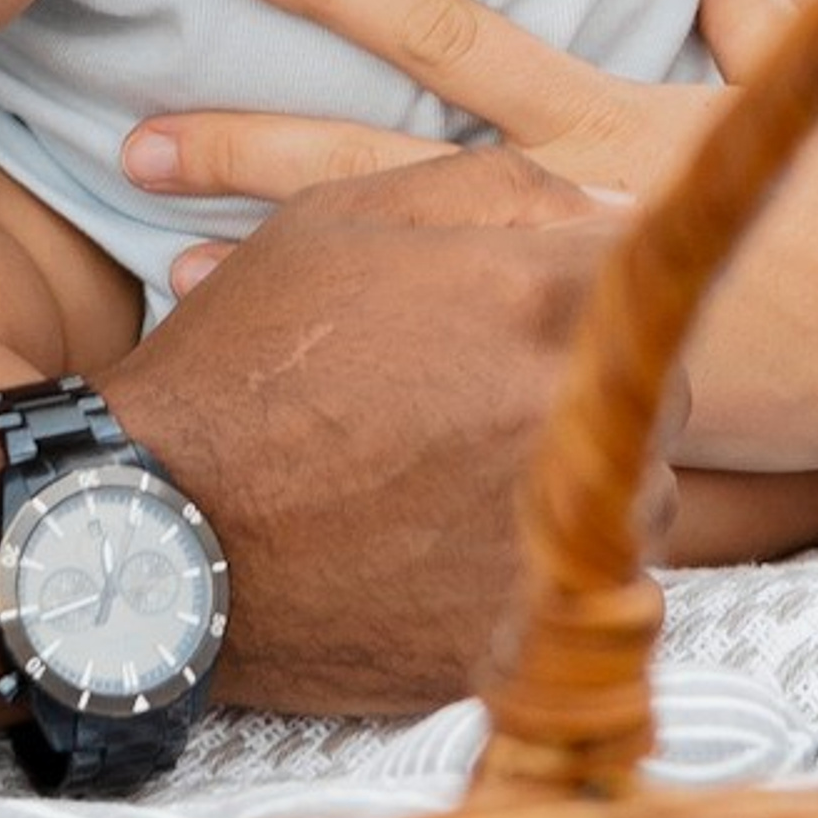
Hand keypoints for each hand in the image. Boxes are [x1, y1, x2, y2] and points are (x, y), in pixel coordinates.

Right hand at [104, 149, 662, 714]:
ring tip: (459, 474)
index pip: (647, 269)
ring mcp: (550, 533)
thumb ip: (499, 187)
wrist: (154, 528)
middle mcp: (566, 411)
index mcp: (536, 294)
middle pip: (662, 383)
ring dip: (583, 478)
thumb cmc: (247, 359)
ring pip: (642, 492)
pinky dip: (545, 567)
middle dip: (595, 381)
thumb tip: (624, 200)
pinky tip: (454, 546)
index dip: (585, 284)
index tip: (528, 307)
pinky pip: (592, 588)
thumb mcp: (343, 219)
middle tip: (483, 394)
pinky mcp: (524, 630)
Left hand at [125, 0, 817, 472]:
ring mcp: (556, 303)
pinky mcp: (576, 390)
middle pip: (370, 162)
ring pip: (384, 274)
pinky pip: (432, 374)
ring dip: (269, 257)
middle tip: (130, 134)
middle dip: (246, 141)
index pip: (446, 36)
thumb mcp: (814, 72)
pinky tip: (274, 360)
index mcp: (606, 113)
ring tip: (159, 250)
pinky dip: (350, 356)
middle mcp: (561, 202)